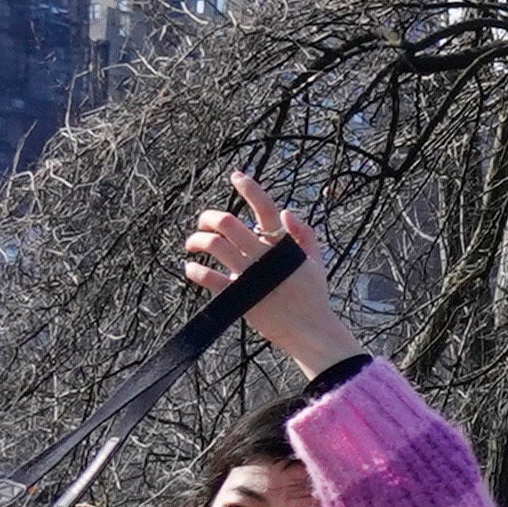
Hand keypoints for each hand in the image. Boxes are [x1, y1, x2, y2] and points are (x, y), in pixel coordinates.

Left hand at [186, 170, 339, 369]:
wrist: (310, 330)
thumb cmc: (312, 296)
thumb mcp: (316, 262)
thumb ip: (305, 234)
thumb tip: (286, 211)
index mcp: (283, 246)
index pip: (266, 209)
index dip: (250, 188)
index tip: (236, 176)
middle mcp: (264, 256)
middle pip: (227, 222)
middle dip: (208, 217)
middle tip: (203, 223)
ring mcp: (250, 276)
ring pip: (213, 245)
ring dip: (196, 240)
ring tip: (192, 244)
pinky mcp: (238, 296)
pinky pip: (208, 278)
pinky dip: (194, 270)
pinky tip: (191, 268)